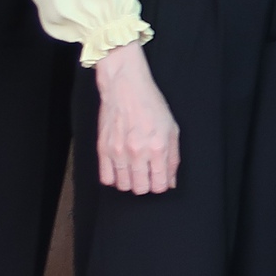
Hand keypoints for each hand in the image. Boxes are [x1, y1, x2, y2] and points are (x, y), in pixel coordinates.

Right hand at [94, 43, 179, 193]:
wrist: (125, 87)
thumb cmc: (151, 105)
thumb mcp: (172, 129)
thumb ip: (173, 158)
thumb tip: (171, 181)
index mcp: (158, 147)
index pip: (159, 185)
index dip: (161, 185)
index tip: (159, 180)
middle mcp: (137, 152)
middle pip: (140, 189)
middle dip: (146, 185)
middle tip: (147, 175)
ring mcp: (118, 151)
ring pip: (123, 186)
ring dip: (130, 182)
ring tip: (134, 171)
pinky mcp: (103, 149)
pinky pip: (106, 178)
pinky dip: (114, 178)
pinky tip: (120, 169)